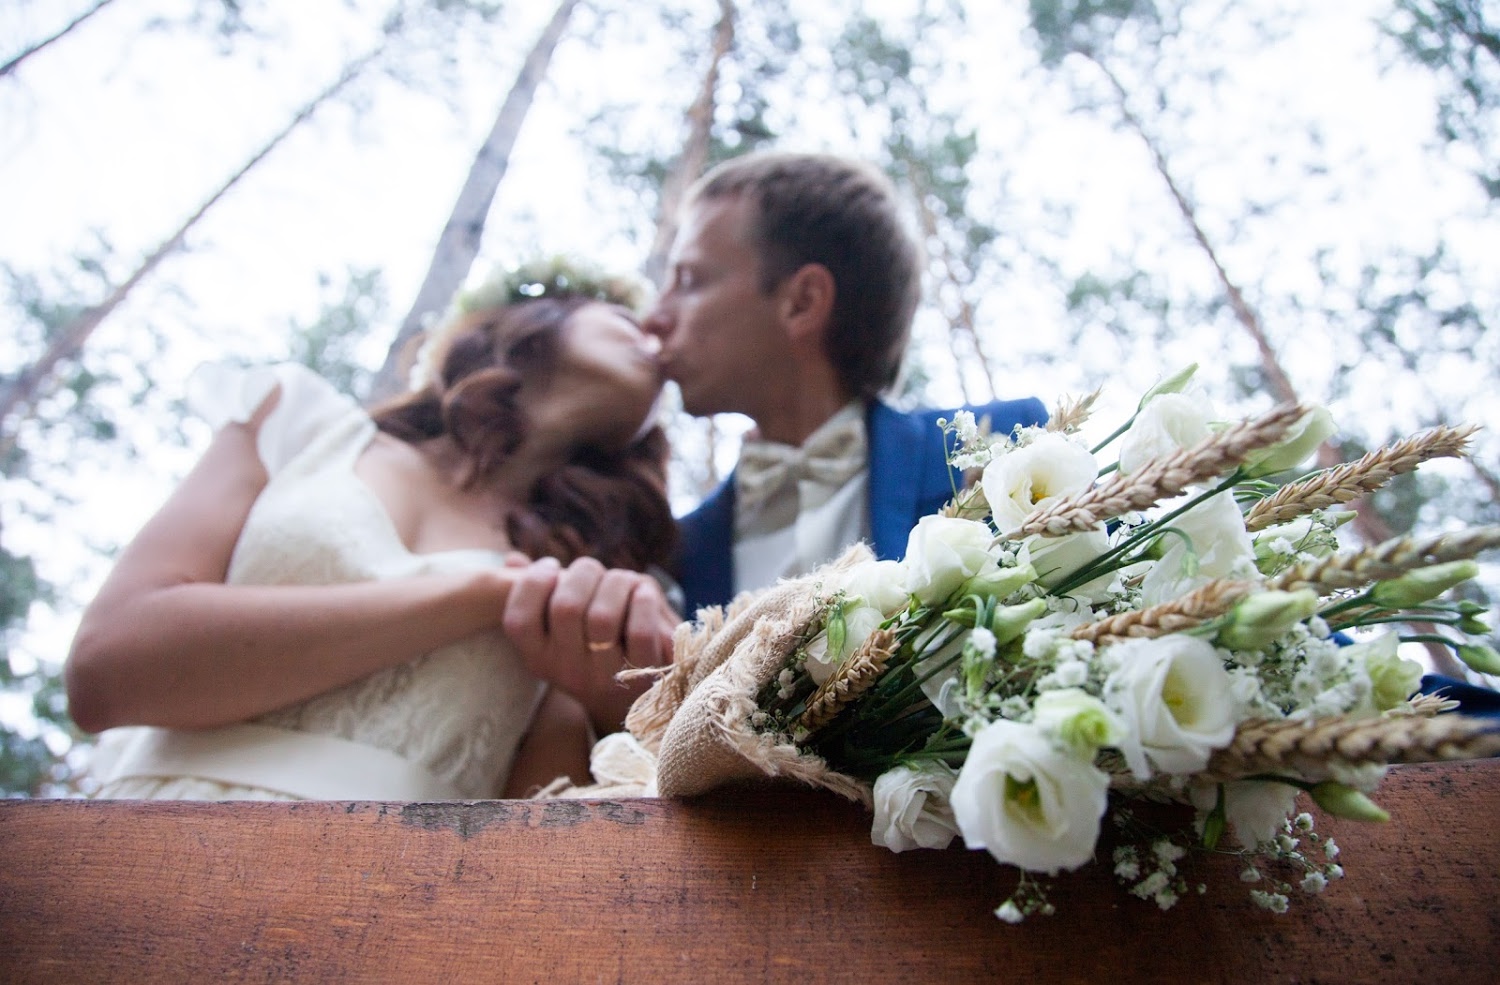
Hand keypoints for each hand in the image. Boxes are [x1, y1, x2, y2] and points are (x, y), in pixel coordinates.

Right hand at [502, 556, 677, 731]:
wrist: (641, 692)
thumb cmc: (597, 644)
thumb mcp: (563, 625)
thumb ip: (537, 593)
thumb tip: (513, 560)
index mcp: (539, 657)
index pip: (519, 621)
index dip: (533, 582)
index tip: (552, 566)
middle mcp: (568, 671)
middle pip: (566, 607)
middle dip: (585, 572)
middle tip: (595, 571)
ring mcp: (605, 677)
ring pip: (603, 617)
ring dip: (618, 582)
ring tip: (625, 581)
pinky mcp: (644, 674)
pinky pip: (639, 632)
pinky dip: (644, 601)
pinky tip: (644, 593)